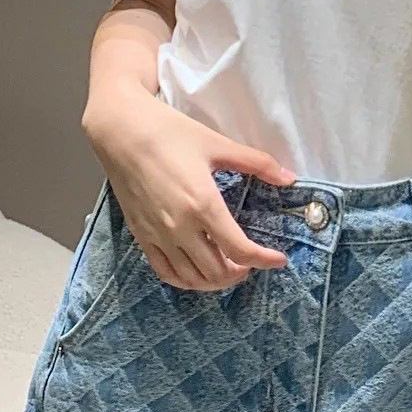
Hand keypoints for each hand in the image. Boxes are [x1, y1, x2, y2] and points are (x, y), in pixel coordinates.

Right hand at [87, 95, 295, 290]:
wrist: (121, 130)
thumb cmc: (170, 132)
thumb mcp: (218, 143)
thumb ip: (257, 163)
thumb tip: (290, 178)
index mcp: (203, 204)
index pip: (240, 250)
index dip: (264, 260)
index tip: (279, 259)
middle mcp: (180, 227)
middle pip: (217, 272)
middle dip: (241, 272)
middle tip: (253, 260)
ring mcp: (158, 235)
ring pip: (192, 278)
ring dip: (216, 281)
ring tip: (229, 268)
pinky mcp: (141, 235)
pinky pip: (165, 272)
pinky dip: (186, 280)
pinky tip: (197, 272)